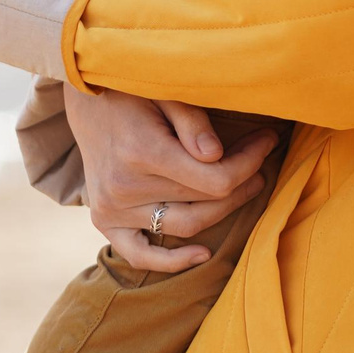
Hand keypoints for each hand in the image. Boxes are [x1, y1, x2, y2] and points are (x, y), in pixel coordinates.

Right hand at [62, 84, 277, 272]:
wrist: (86, 100)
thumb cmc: (132, 90)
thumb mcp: (165, 91)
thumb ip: (192, 123)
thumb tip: (216, 155)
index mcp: (142, 152)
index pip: (214, 178)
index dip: (249, 163)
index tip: (266, 141)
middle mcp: (125, 187)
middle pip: (204, 201)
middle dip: (243, 181)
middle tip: (262, 161)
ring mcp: (111, 208)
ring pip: (184, 225)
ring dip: (223, 211)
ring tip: (246, 188)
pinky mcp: (103, 219)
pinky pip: (140, 253)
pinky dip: (171, 261)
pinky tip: (203, 254)